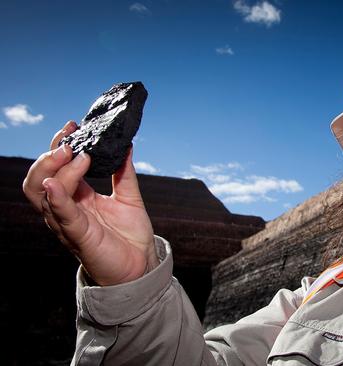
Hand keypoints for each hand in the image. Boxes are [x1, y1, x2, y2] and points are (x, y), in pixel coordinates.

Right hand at [23, 121, 157, 285]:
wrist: (141, 267)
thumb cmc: (130, 236)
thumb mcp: (129, 197)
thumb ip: (124, 173)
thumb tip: (127, 145)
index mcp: (78, 198)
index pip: (57, 167)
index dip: (60, 146)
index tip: (74, 126)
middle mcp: (67, 208)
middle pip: (39, 178)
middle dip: (50, 156)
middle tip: (70, 140)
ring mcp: (68, 222)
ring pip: (42, 194)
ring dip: (54, 170)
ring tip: (71, 155)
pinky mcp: (78, 236)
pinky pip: (61, 215)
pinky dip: (57, 198)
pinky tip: (57, 184)